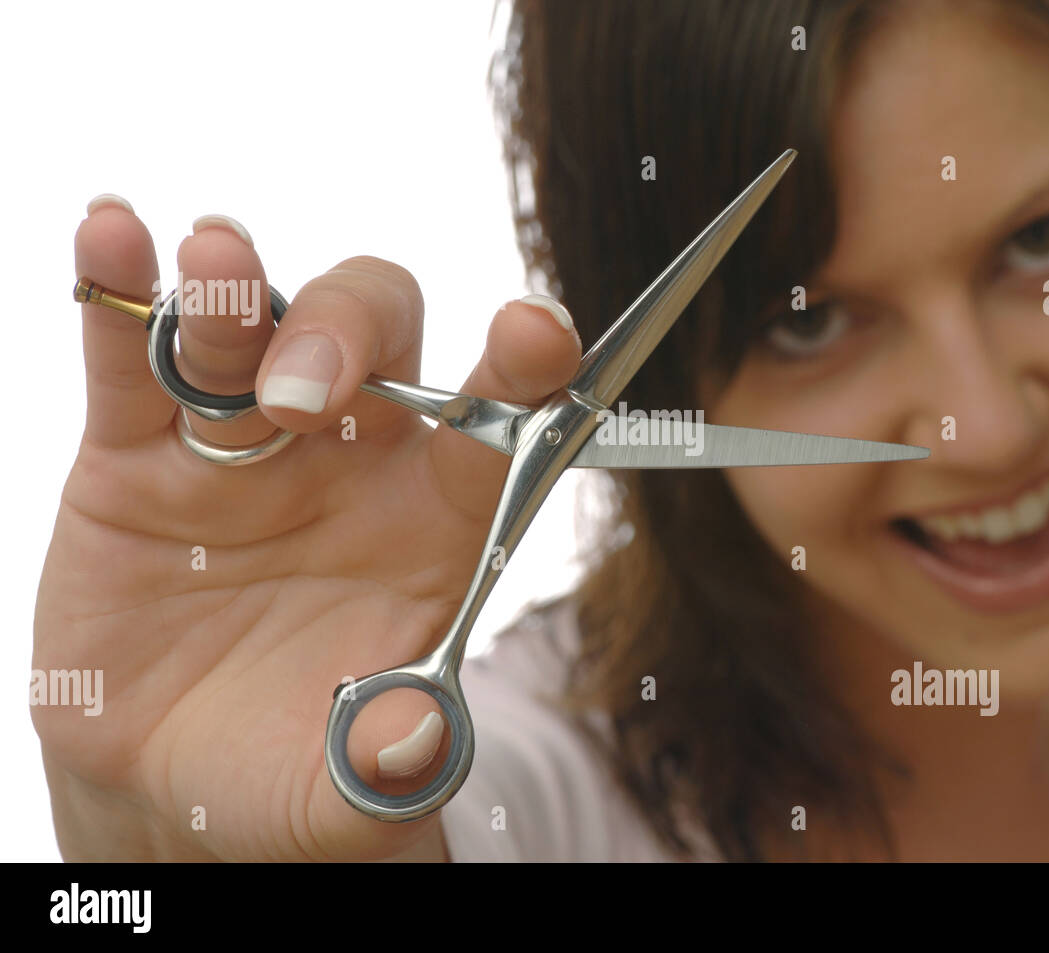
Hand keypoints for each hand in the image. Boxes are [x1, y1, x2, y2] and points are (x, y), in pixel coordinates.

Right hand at [33, 201, 580, 860]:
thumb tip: (414, 741)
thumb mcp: (358, 789)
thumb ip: (397, 763)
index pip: (494, 423)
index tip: (533, 331)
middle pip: (374, 340)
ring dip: (237, 293)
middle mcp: (352, 461)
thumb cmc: (303, 767)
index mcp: (436, 520)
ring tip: (216, 259)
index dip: (518, 370)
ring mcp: (245, 451)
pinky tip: (112, 237)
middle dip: (344, 336)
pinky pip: (133, 363)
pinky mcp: (139, 462)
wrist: (185, 779)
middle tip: (302, 396)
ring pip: (253, 332)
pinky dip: (123, 296)